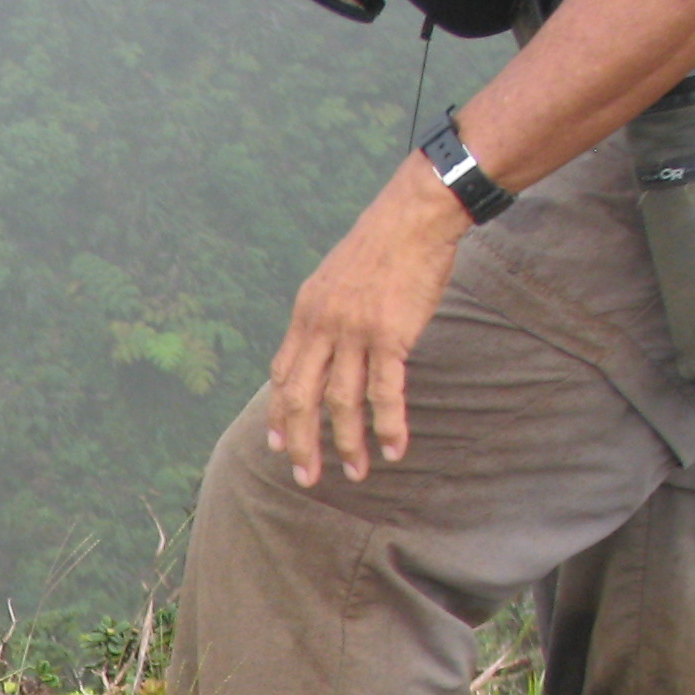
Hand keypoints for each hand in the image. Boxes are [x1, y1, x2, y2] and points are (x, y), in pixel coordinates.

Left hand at [266, 157, 472, 486]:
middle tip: (306, 478)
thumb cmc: (381, 246)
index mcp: (305, 315)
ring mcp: (354, 333)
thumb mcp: (334, 280)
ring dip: (348, 443)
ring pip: (342, 403)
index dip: (279, 415)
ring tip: (355, 472)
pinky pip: (385, 393)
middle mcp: (321, 327)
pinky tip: (392, 449)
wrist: (415, 215)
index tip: (278, 446)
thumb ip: (323, 316)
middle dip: (302, 444)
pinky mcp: (390, 336)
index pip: (283, 376)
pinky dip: (387, 425)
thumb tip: (321, 347)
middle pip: (302, 400)